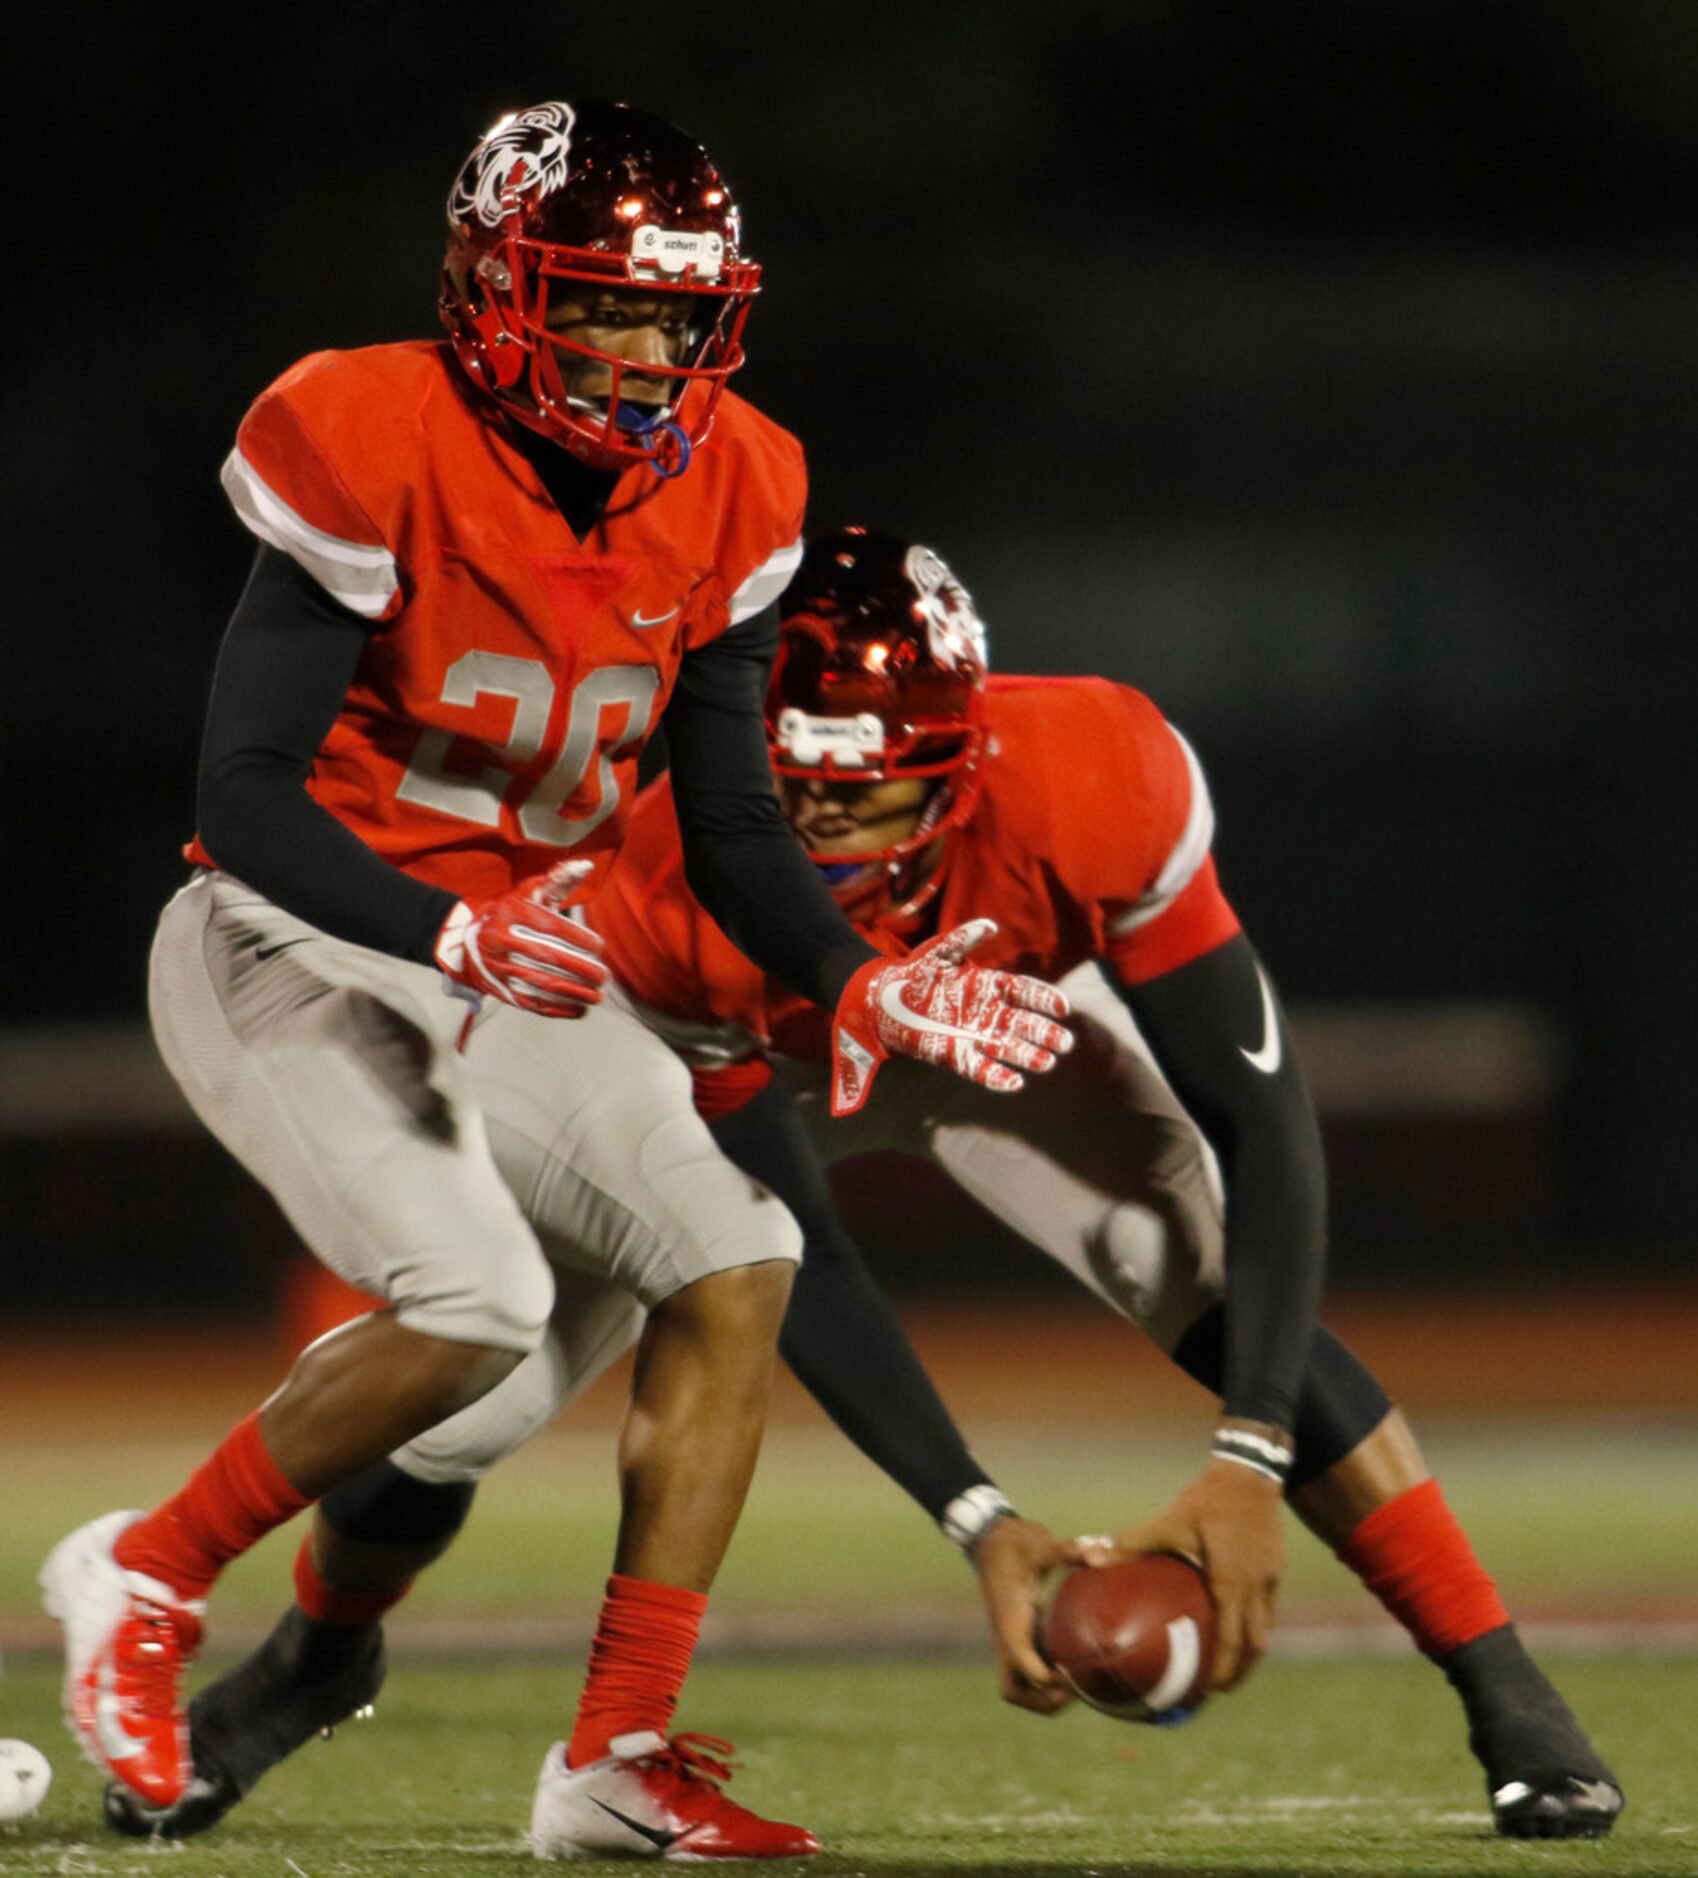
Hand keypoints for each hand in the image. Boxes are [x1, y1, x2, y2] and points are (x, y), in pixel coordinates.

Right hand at [433, 858, 607, 1017]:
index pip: (549, 927)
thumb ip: (558, 879)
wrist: (463, 941)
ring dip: (573, 993)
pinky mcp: (498, 990)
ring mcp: (497, 968)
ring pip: (540, 983)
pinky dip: (556, 1009)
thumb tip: (586, 866)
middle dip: (580, 969)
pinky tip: (579, 1009)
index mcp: (510, 914)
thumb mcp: (526, 892)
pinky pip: (529, 1002)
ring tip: (597, 996)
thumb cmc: (507, 913)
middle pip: (546, 958)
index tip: (600, 947)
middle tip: (604, 976)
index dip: (577, 938)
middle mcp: (501, 940)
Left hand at [830, 918, 1071, 1115]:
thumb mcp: (938, 952)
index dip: (1043, 999)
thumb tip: (990, 926)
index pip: (1024, 992)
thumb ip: (963, 939)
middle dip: (1044, 1033)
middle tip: (1064, 1043)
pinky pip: (980, 1068)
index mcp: (988, 986)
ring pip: (1007, 1047)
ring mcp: (974, 1035)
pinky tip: (1015, 1083)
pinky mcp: (956, 1054)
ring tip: (1047, 1063)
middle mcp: (987, 1012)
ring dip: (1027, 1056)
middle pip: (1022, 1023)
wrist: (885, 1001)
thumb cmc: (916, 972)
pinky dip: (997, 1076)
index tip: (1063, 1007)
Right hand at [974, 1517, 1086, 1714]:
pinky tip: (1074, 1668)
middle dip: (1042, 1700)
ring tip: (1078, 1686)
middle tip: (1075, 1689)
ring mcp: (1010, 1640)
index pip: (1020, 1660)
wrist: (990, 1539)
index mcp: (1009, 1619)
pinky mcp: (1018, 1637)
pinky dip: (1047, 1681)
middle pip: (1013, 1690)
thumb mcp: (1040, 1542)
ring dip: (1043, 1696)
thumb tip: (1098, 1555)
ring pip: (1018, 1687)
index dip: (1045, 1677)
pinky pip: (1029, 1672)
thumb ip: (1067, 1550)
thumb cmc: (1015, 1542)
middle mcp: (1006, 1636)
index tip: (1073, 1673)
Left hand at [1079, 1457, 1285, 1691]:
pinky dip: (1253, 1621)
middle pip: (1256, 1645)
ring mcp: (1271, 1577)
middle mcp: (1257, 1586)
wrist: (1250, 1473)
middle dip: (1240, 1671)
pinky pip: (1267, 1605)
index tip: (1208, 1691)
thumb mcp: (1168, 1522)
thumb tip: (1090, 1556)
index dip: (1224, 1671)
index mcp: (1232, 1583)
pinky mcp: (1275, 1566)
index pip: (1234, 1641)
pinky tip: (1236, 1618)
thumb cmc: (1207, 1500)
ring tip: (1229, 1663)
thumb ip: (1131, 1543)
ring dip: (1249, 1649)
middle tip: (1217, 1688)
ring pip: (1265, 1626)